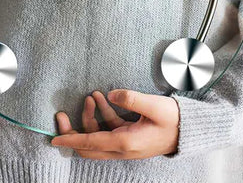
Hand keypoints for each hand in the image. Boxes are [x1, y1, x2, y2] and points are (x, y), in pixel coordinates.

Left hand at [51, 89, 179, 159]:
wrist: (188, 132)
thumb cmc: (173, 119)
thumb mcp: (154, 106)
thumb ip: (132, 98)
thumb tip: (110, 94)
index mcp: (125, 142)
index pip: (90, 143)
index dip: (71, 139)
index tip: (54, 137)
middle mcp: (122, 147)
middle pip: (88, 145)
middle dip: (72, 130)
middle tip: (62, 114)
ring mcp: (124, 144)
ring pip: (97, 136)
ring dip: (90, 117)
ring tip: (91, 95)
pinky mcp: (127, 137)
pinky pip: (108, 130)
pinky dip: (102, 115)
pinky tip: (102, 98)